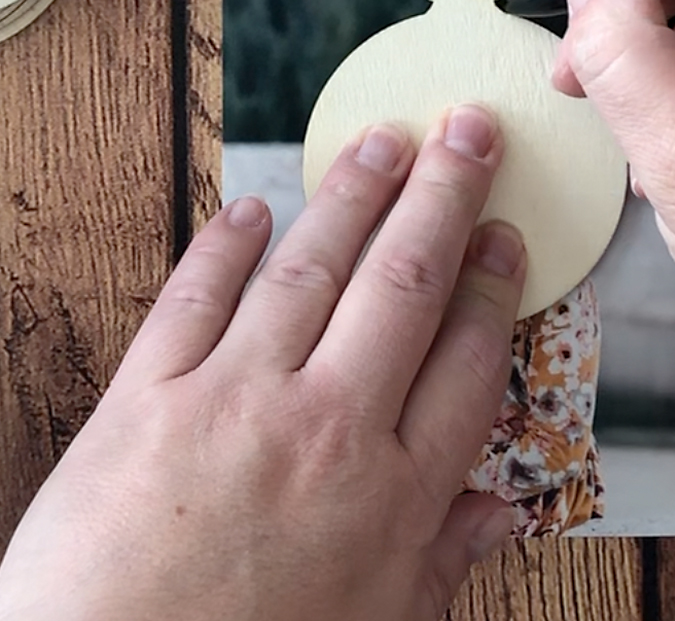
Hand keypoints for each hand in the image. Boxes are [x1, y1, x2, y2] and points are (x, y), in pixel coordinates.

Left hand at [0, 105, 525, 620]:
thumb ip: (444, 562)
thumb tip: (499, 515)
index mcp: (391, 494)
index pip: (467, 358)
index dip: (494, 286)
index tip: (504, 238)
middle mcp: (325, 429)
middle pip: (405, 285)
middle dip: (445, 197)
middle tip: (466, 134)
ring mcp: (233, 404)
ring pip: (311, 269)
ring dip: (355, 196)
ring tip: (384, 143)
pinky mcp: (146, 400)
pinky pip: (194, 299)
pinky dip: (224, 247)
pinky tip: (252, 210)